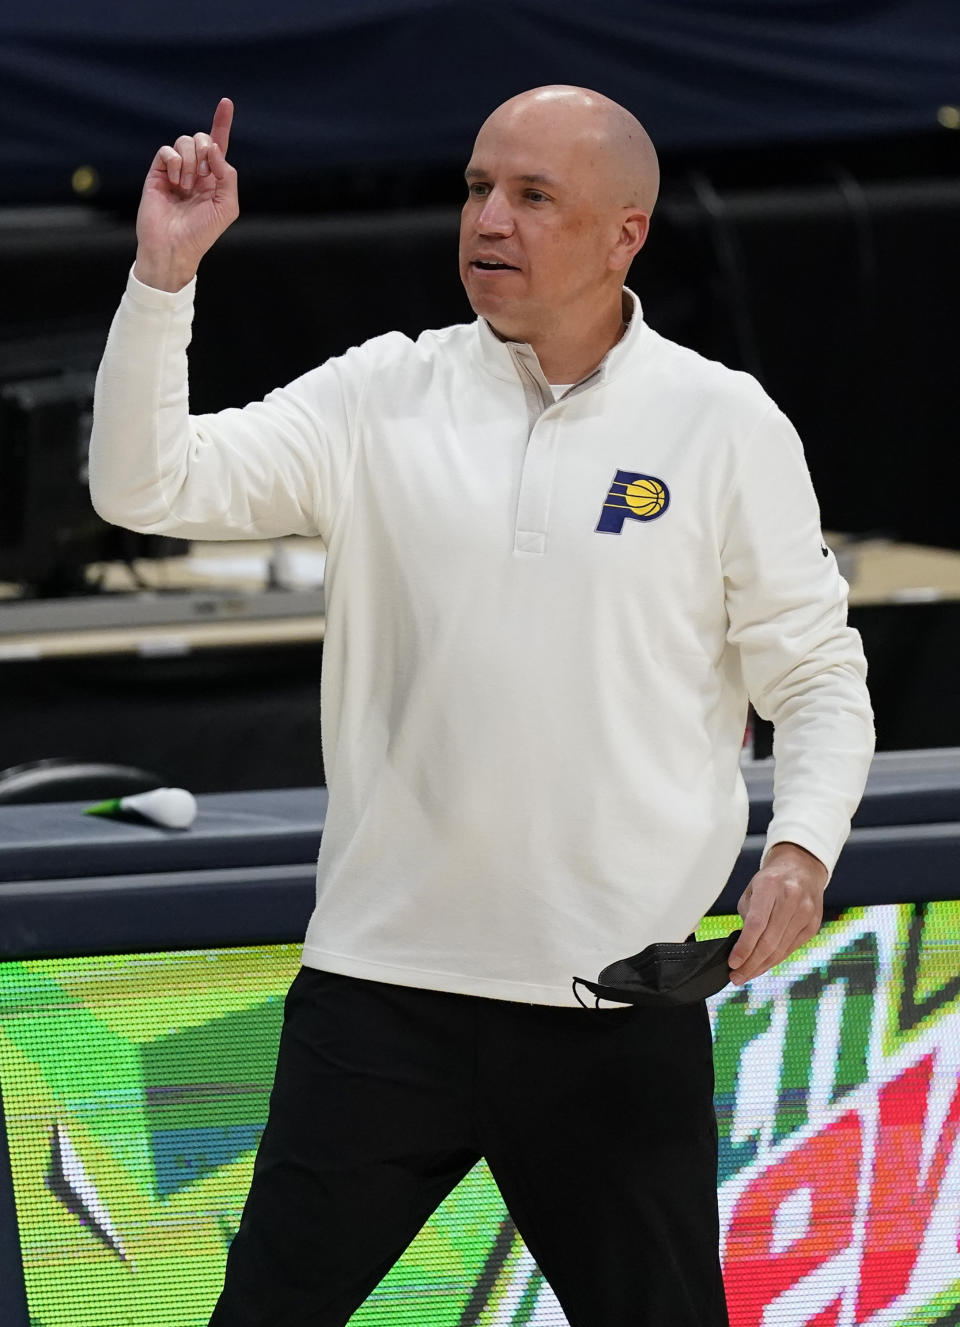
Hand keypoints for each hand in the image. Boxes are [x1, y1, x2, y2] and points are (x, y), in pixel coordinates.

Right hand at [133, 97, 238, 292]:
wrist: (174, 248)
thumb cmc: (202, 233)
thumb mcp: (227, 207)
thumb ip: (227, 175)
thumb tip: (213, 148)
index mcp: (214, 179)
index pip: (218, 145)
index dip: (222, 123)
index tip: (226, 102)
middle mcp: (195, 171)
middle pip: (202, 138)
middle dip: (205, 151)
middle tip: (203, 176)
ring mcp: (175, 171)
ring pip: (184, 142)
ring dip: (190, 162)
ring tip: (187, 187)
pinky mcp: (157, 173)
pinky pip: (166, 151)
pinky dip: (174, 163)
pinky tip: (176, 182)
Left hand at [728, 841, 827, 984]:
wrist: (802, 868)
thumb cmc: (772, 880)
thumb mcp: (753, 889)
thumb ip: (747, 916)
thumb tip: (742, 948)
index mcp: (771, 886)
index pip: (756, 924)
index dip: (744, 947)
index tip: (733, 963)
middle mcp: (791, 900)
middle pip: (769, 942)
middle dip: (750, 964)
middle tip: (736, 977)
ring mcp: (806, 914)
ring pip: (781, 949)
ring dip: (761, 966)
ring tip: (745, 975)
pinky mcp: (813, 925)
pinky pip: (790, 949)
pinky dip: (775, 960)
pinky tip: (762, 965)